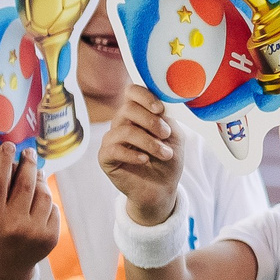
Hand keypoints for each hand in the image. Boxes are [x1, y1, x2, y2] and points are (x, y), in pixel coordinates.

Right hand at [0, 144, 57, 279]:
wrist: (4, 268)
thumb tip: (12, 163)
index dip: (3, 162)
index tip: (7, 145)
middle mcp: (14, 225)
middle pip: (26, 185)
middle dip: (28, 164)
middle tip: (28, 152)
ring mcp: (35, 232)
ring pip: (44, 195)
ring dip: (39, 181)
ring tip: (34, 174)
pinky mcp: (51, 237)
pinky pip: (53, 209)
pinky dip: (46, 202)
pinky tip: (38, 202)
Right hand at [99, 86, 184, 226]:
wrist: (162, 187)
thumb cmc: (167, 159)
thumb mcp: (174, 136)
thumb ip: (166, 119)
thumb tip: (158, 107)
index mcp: (138, 114)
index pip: (131, 92)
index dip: (144, 96)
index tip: (159, 109)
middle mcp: (121, 123)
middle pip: (127, 109)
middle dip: (152, 122)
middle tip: (166, 135)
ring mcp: (111, 140)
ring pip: (124, 130)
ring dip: (149, 142)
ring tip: (165, 154)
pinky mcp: (105, 157)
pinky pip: (113, 149)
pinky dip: (132, 154)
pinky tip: (144, 160)